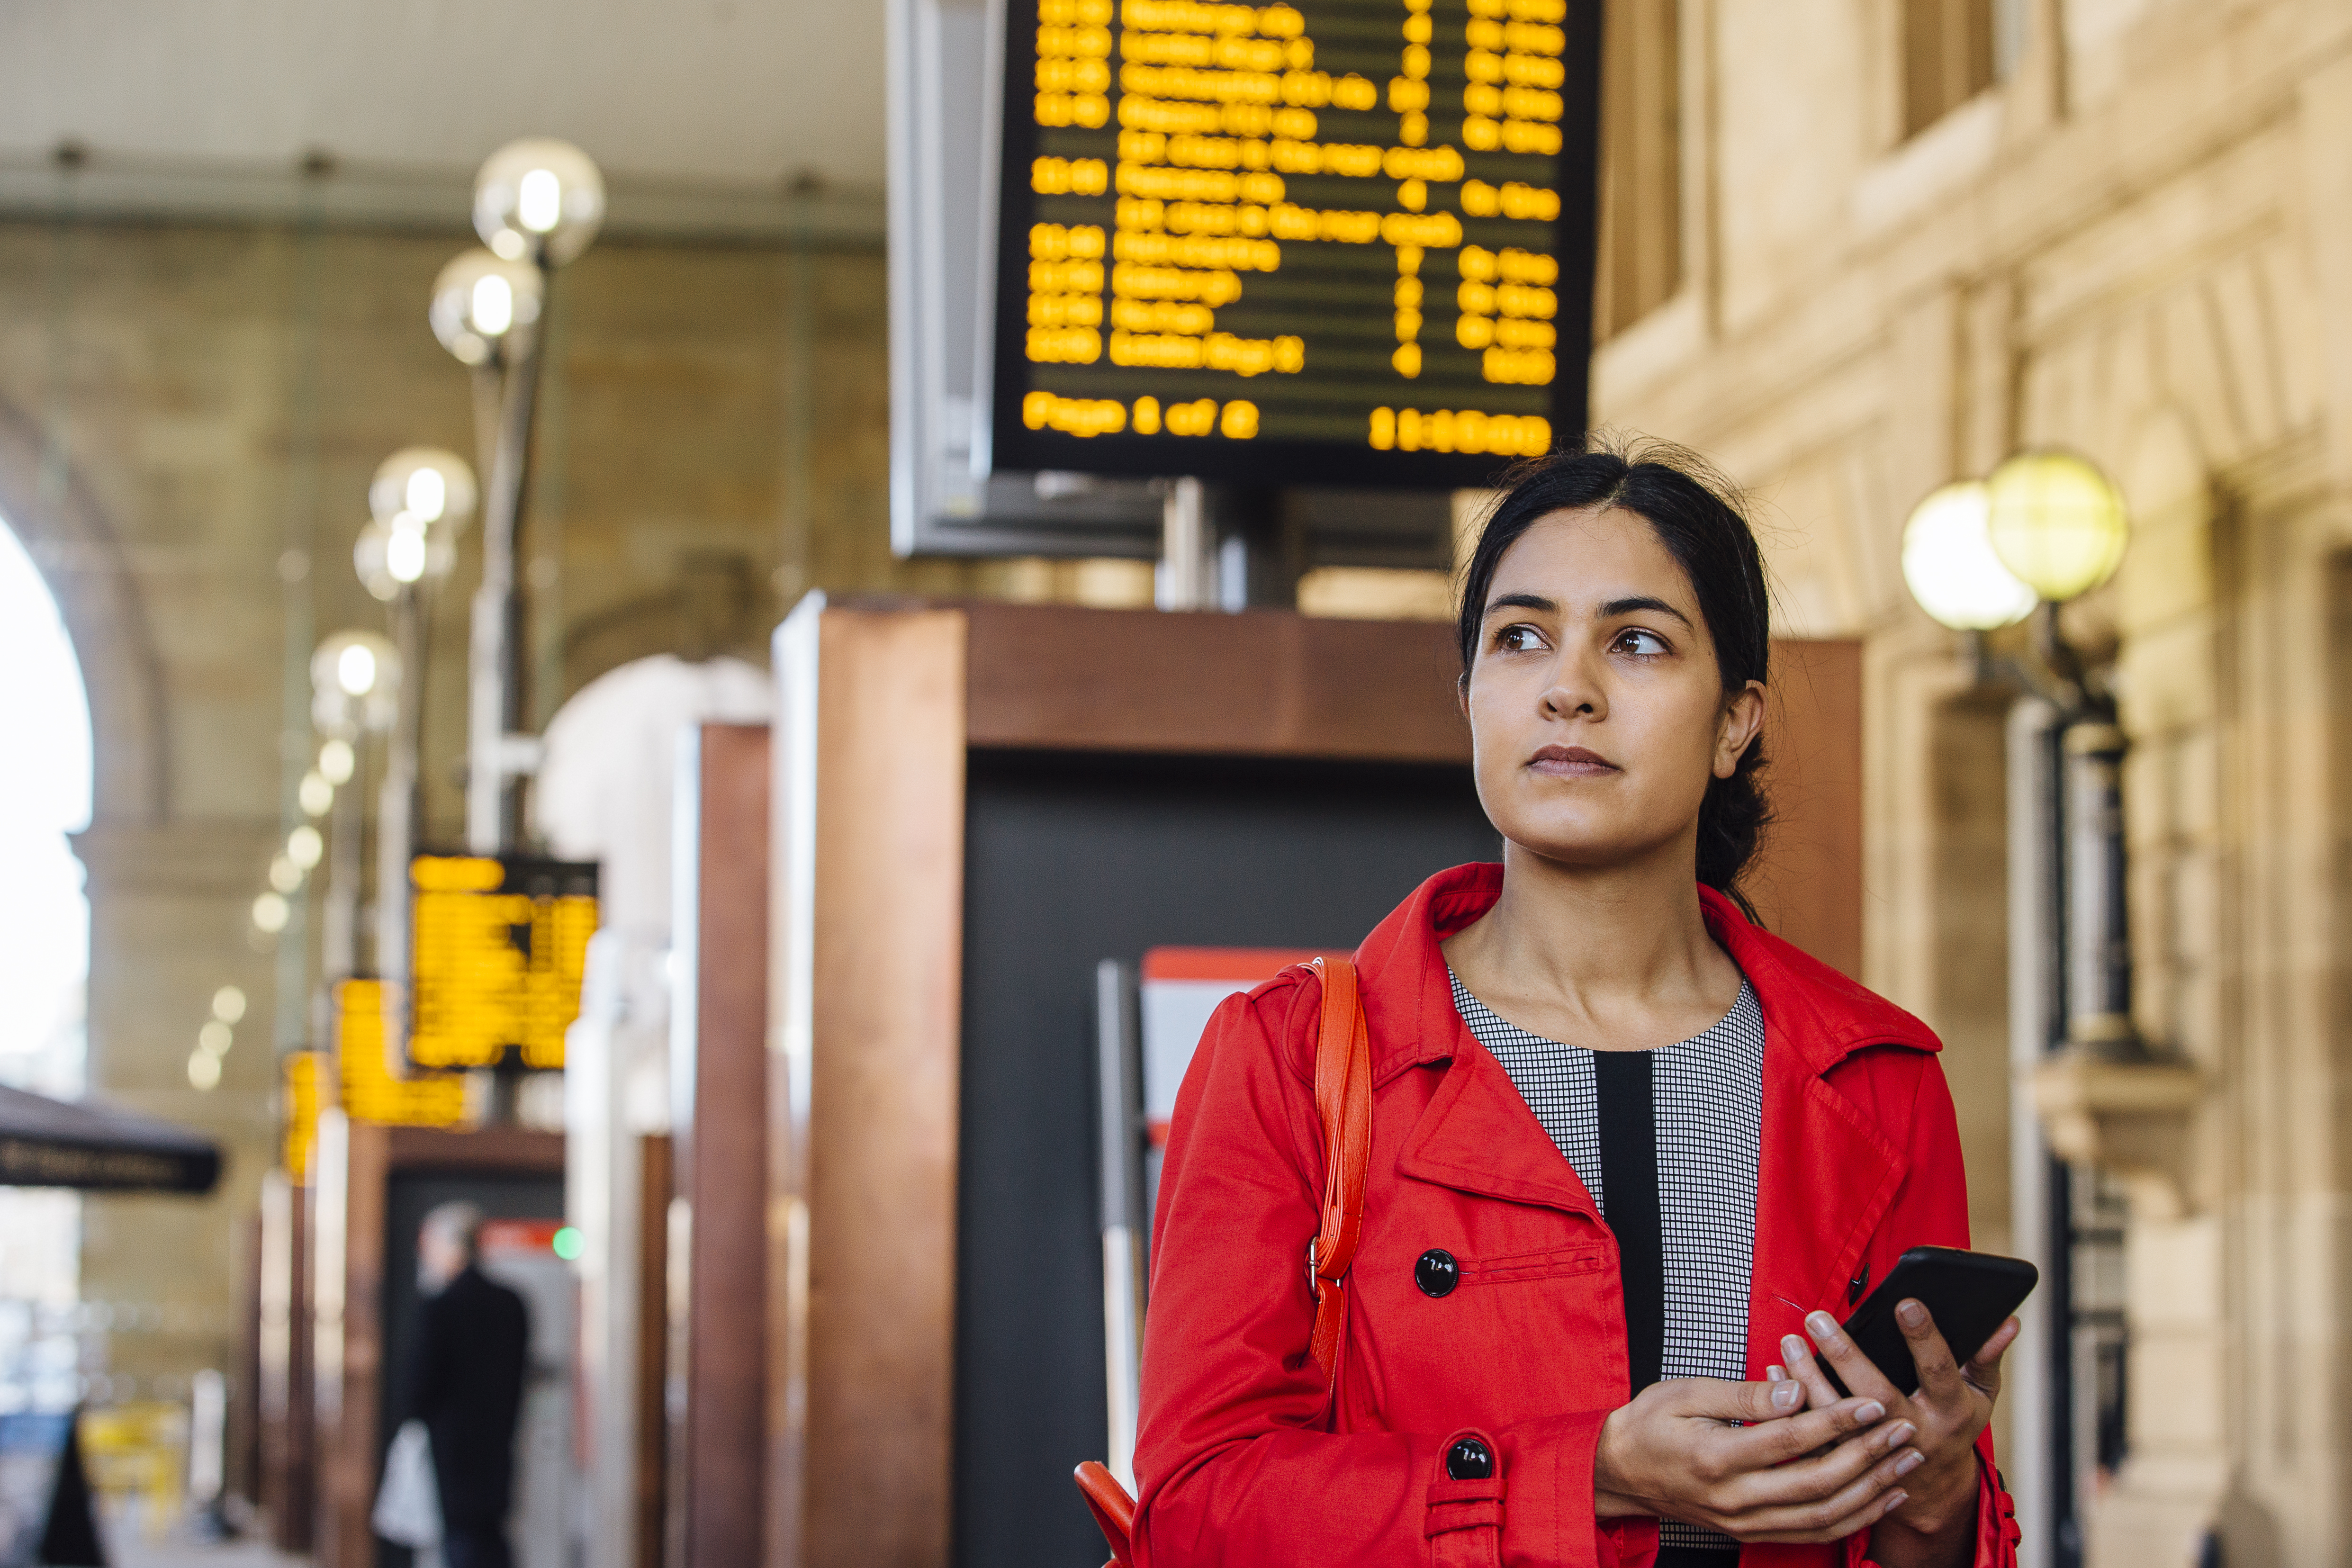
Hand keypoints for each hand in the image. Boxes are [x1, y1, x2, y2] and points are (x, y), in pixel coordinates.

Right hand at [1592, 1374, 1924, 1542]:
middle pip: (1817, 1484)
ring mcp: (1744, 1522)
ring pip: (1823, 1517)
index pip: (1790, 1440)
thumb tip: (1795, 1390)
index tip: (1871, 1403)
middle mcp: (1734, 1498)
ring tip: (1906, 1463)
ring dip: (1871, 1491)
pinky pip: (1812, 1534)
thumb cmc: (1650, 1424)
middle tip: (1902, 1430)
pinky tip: (1879, 1497)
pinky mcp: (1751, 1532)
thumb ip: (1744, 1393)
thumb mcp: (1686, 1393)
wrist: (1619, 1472)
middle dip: (1867, 1456)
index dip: (1836, 1421)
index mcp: (1716, 1457)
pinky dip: (1853, 1519)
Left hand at [1779, 1304, 2018, 1567]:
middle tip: (1817, 1318)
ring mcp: (1876, 1453)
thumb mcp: (1980, 1396)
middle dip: (1845, 1354)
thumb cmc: (1954, 1427)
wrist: (1933, 1490)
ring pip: (1836, 1418)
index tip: (1905, 1302)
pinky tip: (1773, 1374)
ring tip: (1790, 1341)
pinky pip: (1812, 1436)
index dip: (1925, 1339)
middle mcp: (1911, 1433)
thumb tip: (2006, 1321)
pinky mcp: (1846, 1464)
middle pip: (1875, 1395)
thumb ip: (1987, 1357)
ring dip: (1808, 1378)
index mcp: (1948, 1412)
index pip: (1939, 1371)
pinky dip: (1791, 1405)